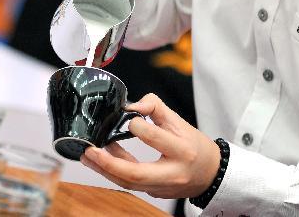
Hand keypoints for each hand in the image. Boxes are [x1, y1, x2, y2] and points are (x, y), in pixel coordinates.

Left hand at [80, 93, 219, 198]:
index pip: (156, 139)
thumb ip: (156, 108)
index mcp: (182, 150)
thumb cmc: (195, 146)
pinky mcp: (155, 193)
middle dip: (109, 163)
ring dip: (105, 169)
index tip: (128, 119)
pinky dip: (114, 171)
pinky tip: (102, 159)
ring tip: (87, 155)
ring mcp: (162, 187)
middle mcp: (173, 173)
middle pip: (136, 174)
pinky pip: (131, 183)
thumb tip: (132, 105)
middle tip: (90, 150)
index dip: (138, 128)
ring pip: (129, 183)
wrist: (211, 174)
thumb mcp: (180, 122)